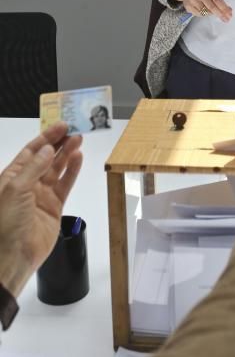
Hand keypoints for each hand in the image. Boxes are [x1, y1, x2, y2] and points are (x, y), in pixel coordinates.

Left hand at [0, 123, 82, 296]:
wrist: (13, 256)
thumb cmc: (6, 222)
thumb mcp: (16, 189)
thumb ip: (34, 167)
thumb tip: (49, 148)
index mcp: (12, 177)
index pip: (31, 151)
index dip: (46, 137)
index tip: (61, 125)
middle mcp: (27, 183)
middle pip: (46, 158)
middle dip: (59, 143)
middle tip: (74, 130)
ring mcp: (41, 194)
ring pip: (57, 169)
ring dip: (67, 154)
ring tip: (79, 140)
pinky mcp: (54, 206)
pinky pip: (65, 184)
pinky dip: (72, 171)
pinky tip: (78, 159)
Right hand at [171, 0, 231, 21]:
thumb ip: (220, 0)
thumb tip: (229, 11)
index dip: (224, 8)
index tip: (229, 14)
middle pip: (211, 7)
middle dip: (220, 14)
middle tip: (226, 19)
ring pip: (205, 12)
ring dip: (212, 14)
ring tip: (214, 11)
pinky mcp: (188, 6)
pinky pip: (199, 14)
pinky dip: (205, 14)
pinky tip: (205, 10)